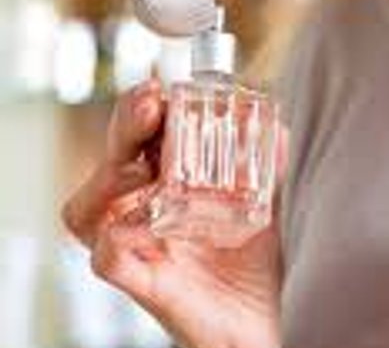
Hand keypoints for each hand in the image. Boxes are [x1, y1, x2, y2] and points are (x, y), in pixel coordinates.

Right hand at [61, 79, 282, 347]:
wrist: (270, 323)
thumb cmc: (261, 264)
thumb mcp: (271, 203)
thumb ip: (271, 165)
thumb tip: (277, 127)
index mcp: (170, 187)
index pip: (144, 138)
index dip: (145, 109)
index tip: (166, 88)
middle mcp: (145, 214)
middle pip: (113, 162)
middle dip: (126, 125)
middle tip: (152, 103)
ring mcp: (142, 250)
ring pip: (87, 210)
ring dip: (107, 178)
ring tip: (141, 166)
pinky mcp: (146, 286)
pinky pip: (108, 260)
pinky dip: (112, 240)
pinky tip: (132, 225)